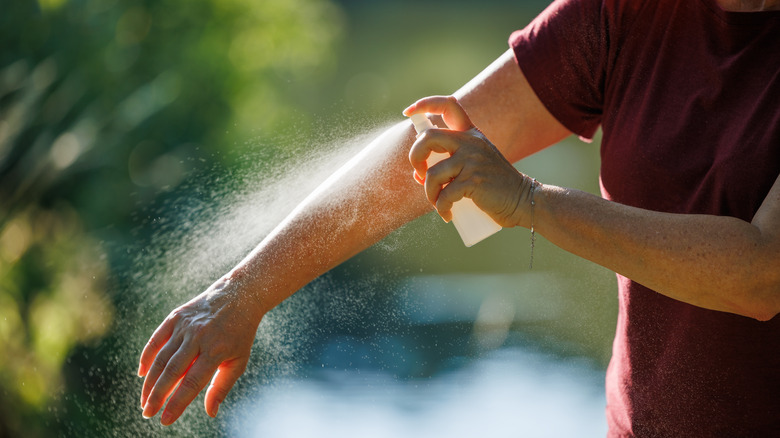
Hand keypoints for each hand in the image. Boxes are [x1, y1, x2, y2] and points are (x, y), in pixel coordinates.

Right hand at [138, 275, 262, 424]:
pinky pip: (156, 339)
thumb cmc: (239, 334)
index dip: (177, 403)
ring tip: (144, 400)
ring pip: (161, 358)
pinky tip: (141, 374)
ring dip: (150, 381)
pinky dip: (146, 356)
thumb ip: (222, 387)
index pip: (192, 382)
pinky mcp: (176, 316)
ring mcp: (185, 326)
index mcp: (216, 350)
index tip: (165, 420)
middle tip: (147, 413)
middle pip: (172, 371)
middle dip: (157, 396)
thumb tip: (210, 413)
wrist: (238, 296)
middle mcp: (198, 337)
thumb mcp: (239, 361)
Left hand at [403, 95, 534, 227]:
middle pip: (428, 137)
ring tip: (438, 204)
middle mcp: (471, 141)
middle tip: (419, 173)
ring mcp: (473, 160)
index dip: (425, 104)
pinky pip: (445, 195)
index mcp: (471, 133)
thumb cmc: (493, 186)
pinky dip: (441, 208)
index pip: (448, 105)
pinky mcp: (474, 180)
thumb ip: (450, 161)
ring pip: (432, 173)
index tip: (408, 112)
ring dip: (429, 193)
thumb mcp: (474, 163)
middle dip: (415, 157)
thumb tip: (418, 172)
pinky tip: (447, 215)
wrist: (522, 199)